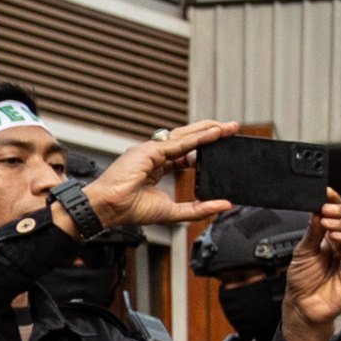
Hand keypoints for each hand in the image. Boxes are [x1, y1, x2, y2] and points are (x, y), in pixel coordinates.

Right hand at [79, 119, 236, 230]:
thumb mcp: (173, 212)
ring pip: (184, 136)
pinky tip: (214, 134)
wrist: (109, 208)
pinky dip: (198, 137)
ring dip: (207, 130)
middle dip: (209, 134)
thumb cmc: (129, 210)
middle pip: (187, 140)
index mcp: (155, 168)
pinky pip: (179, 142)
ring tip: (227, 127)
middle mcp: (153, 156)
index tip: (219, 148)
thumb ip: (199, 208)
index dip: (202, 151)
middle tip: (231, 130)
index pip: (184, 155)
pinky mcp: (149, 151)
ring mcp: (150, 151)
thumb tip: (224, 205)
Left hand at [280, 194, 340, 340]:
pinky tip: (336, 237)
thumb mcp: (303, 251)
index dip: (335, 202)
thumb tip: (318, 211)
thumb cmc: (302, 281)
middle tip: (326, 209)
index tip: (326, 192)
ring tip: (327, 223)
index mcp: (332, 238)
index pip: (339, 215)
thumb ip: (312, 232)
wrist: (303, 305)